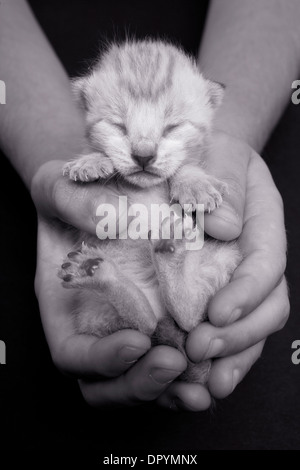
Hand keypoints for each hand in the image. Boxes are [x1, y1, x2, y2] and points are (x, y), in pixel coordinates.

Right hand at [32, 160, 188, 406]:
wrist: (99, 192)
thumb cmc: (70, 194)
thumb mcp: (61, 187)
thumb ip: (73, 202)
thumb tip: (109, 219)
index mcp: (65, 307)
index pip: (73, 354)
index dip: (102, 359)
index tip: (139, 340)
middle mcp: (94, 328)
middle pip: (106, 385)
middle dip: (140, 384)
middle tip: (174, 362)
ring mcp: (126, 330)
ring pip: (141, 384)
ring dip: (171, 391)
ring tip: (202, 383)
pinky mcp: (158, 323)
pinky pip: (172, 364)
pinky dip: (192, 375)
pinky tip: (217, 369)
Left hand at [156, 131, 288, 410]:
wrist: (203, 162)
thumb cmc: (209, 155)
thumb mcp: (216, 156)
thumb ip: (221, 185)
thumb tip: (224, 227)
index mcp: (263, 226)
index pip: (265, 264)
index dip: (247, 292)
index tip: (216, 314)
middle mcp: (259, 260)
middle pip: (268, 307)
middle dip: (239, 334)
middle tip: (200, 349)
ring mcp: (243, 282)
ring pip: (254, 328)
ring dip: (234, 357)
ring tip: (205, 382)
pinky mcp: (224, 296)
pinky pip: (232, 332)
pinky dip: (222, 359)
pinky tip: (202, 381)